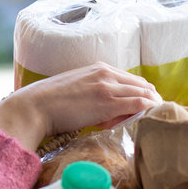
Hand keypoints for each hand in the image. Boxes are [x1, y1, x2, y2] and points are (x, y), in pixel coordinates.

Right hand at [0, 63, 160, 151]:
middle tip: (152, 116)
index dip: (141, 94)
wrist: (34, 107)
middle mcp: (106, 73)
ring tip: (153, 120)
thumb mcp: (77, 91)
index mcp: (99, 68)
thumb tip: (110, 113)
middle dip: (151, 100)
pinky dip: (148, 111)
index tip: (143, 108)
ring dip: (151, 107)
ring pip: (144, 94)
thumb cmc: (50, 104)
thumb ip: (95, 96)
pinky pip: (138, 104)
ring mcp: (107, 86)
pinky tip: (149, 119)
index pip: (131, 79)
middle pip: (142, 85)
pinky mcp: (108, 101)